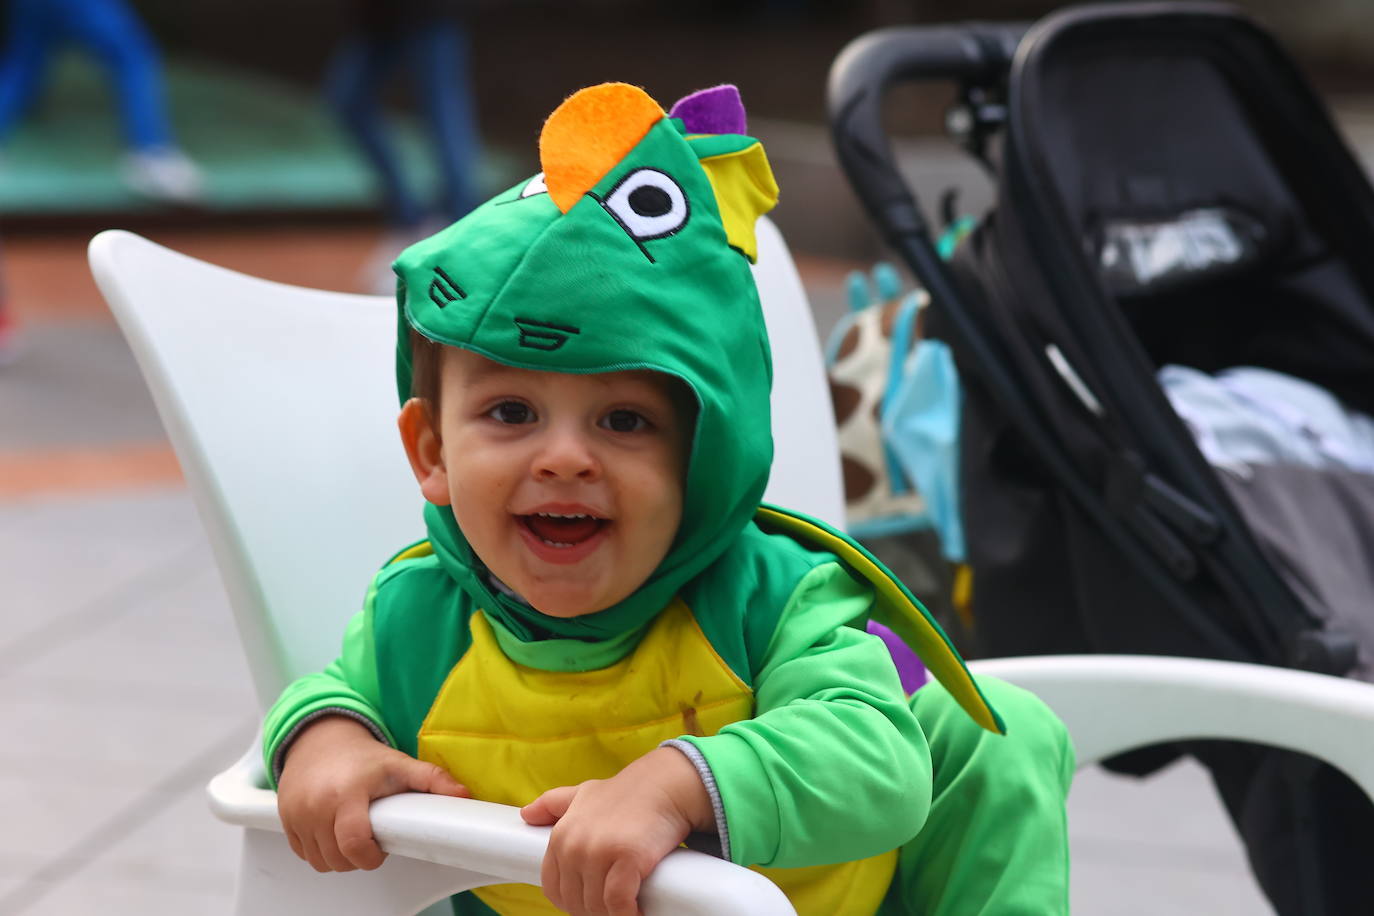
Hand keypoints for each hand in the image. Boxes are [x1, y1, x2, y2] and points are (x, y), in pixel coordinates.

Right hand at [276, 715, 469, 871]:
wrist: (320, 738)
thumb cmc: (361, 755)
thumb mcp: (399, 764)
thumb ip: (432, 780)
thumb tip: (463, 796)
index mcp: (346, 793)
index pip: (354, 843)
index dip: (370, 856)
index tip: (380, 849)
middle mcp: (316, 805)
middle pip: (337, 858)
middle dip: (358, 857)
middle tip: (371, 837)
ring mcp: (297, 813)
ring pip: (320, 861)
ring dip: (339, 857)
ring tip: (354, 833)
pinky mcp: (284, 819)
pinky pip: (303, 853)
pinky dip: (319, 851)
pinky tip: (334, 831)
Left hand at [520, 747, 714, 915]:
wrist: (665, 784)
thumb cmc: (626, 794)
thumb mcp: (582, 793)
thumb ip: (553, 804)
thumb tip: (525, 814)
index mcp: (561, 835)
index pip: (553, 888)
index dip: (572, 901)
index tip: (591, 902)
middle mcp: (575, 845)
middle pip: (576, 901)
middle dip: (594, 910)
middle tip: (613, 906)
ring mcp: (599, 852)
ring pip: (597, 906)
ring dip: (612, 914)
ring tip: (626, 909)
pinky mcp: (627, 858)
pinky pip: (618, 903)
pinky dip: (627, 914)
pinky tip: (636, 913)